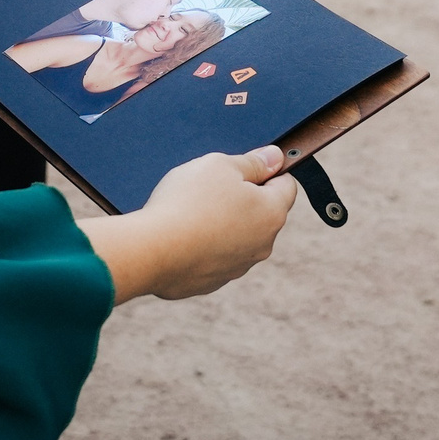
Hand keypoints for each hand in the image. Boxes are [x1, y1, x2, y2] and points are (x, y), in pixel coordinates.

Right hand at [79, 147, 297, 302]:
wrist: (152, 251)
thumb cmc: (187, 203)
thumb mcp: (220, 165)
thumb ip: (253, 161)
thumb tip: (276, 158)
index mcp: (271, 213)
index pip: (287, 185)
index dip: (268, 170)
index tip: (247, 166)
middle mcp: (262, 245)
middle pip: (261, 212)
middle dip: (242, 198)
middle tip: (211, 187)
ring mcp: (238, 267)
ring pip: (238, 236)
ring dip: (223, 223)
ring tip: (191, 212)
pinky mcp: (213, 282)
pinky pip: (215, 256)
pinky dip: (204, 245)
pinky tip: (182, 235)